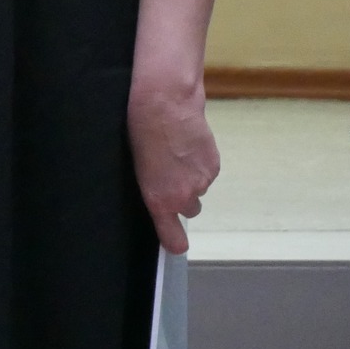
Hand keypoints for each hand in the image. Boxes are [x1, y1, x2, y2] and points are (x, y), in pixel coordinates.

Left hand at [128, 77, 219, 252]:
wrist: (165, 104)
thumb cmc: (139, 131)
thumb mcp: (136, 164)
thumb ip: (150, 186)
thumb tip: (157, 194)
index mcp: (159, 199)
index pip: (173, 236)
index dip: (174, 241)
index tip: (175, 244)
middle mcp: (184, 196)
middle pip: (189, 209)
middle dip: (181, 197)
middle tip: (168, 174)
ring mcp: (202, 181)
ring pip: (199, 188)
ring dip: (190, 177)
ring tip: (174, 153)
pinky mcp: (213, 165)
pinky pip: (206, 172)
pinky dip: (199, 163)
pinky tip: (186, 145)